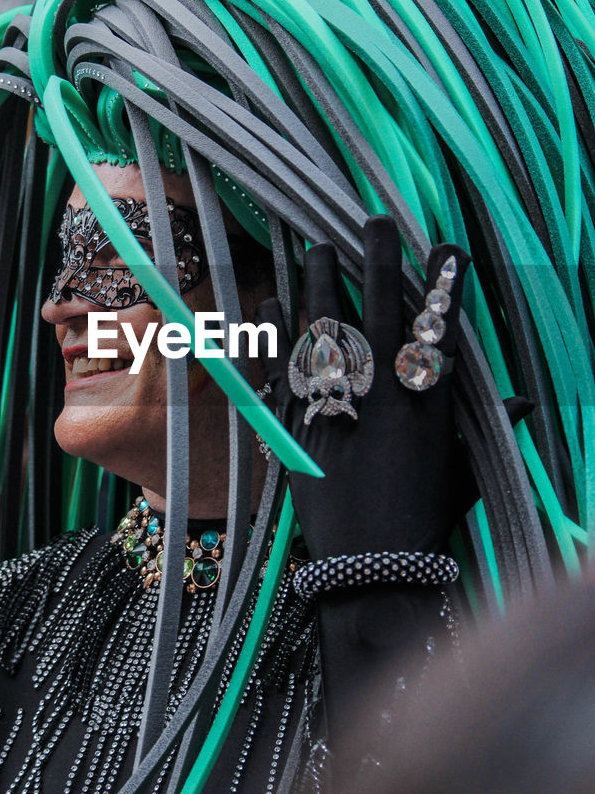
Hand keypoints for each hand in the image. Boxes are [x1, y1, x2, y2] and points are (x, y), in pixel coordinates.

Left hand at [257, 216, 472, 760]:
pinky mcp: (295, 431)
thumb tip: (526, 402)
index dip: (443, 285)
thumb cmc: (424, 522)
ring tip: (312, 248)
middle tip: (371, 221)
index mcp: (427, 406)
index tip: (445, 247)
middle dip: (378, 263)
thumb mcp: (462, 473)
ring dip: (318, 286)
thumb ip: (487, 430)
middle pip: (379, 315)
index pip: (439, 330)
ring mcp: (335, 410)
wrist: (370, 571)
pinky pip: (279, 372)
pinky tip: (268, 304)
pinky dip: (272, 339)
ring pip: (324, 332)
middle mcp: (382, 400)